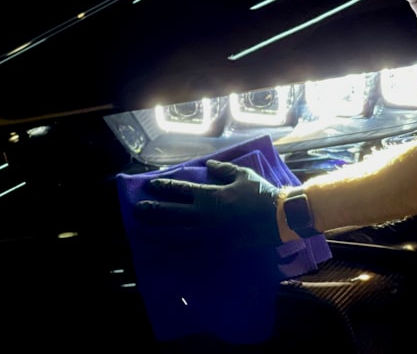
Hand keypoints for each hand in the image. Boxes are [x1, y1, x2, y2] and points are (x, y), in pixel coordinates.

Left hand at [134, 160, 281, 247]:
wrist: (279, 219)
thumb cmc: (260, 193)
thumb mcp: (242, 174)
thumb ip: (222, 169)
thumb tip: (208, 164)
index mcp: (209, 196)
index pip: (180, 190)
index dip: (164, 187)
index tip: (151, 186)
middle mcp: (204, 216)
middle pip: (172, 214)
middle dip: (153, 211)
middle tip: (138, 209)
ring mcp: (210, 235)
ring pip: (177, 235)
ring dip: (158, 232)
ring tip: (143, 232)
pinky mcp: (218, 249)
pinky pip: (193, 251)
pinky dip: (177, 251)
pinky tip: (166, 252)